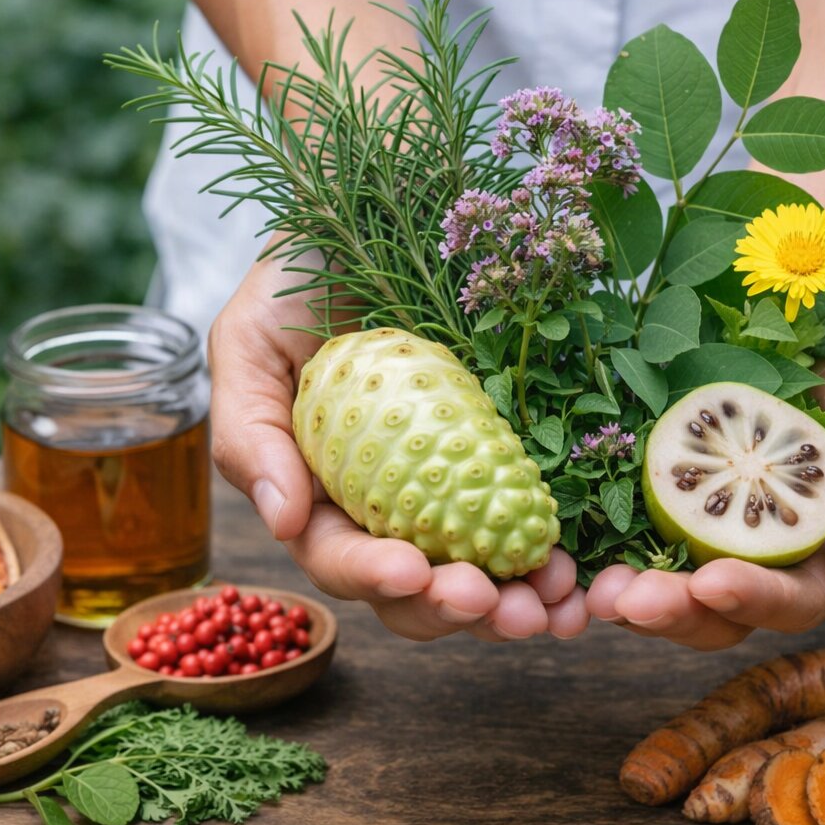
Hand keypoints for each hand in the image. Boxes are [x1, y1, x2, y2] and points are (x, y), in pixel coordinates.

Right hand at [208, 253, 590, 640]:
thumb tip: (282, 520)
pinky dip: (550, 559)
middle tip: (502, 607)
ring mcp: (445, 488)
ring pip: (476, 573)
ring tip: (553, 607)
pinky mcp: (500, 463)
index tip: (414, 572)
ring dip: (513, 604)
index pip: (340, 556)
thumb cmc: (295, 278)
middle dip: (456, 608)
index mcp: (314, 492)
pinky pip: (525, 524)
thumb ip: (247, 432)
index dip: (374, 575)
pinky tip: (578, 573)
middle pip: (414, 589)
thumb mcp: (247, 343)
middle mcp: (380, 504)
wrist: (369, 215)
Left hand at [586, 329, 824, 648]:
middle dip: (676, 614)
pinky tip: (571, 555)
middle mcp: (758, 538)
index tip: (713, 582)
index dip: (756, 598)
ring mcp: (701, 514)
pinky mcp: (654, 481)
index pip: (796, 596)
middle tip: (630, 600)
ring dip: (631, 598)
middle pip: (720, 610)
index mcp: (822, 538)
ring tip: (597, 593)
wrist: (813, 287)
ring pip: (666, 584)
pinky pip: (621, 530)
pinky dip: (597, 551)